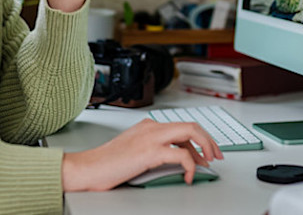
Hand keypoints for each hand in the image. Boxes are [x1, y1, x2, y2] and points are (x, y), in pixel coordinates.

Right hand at [61, 119, 223, 191]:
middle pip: (191, 126)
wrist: (86, 168)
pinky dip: (190, 165)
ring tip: (208, 164)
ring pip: (190, 132)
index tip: (207, 152)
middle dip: (209, 140)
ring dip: (205, 148)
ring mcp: (150, 137)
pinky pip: (181, 155)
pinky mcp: (149, 152)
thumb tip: (179, 160)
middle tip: (216, 156)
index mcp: (147, 126)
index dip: (199, 139)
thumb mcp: (134, 152)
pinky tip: (189, 176)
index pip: (182, 127)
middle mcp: (151, 127)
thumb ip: (155, 150)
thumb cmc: (106, 164)